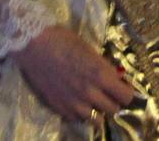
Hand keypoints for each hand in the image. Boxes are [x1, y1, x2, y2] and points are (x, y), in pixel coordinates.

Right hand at [11, 26, 134, 123]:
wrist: (32, 44)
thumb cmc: (61, 39)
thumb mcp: (88, 49)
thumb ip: (103, 66)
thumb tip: (114, 77)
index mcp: (101, 75)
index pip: (126, 96)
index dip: (126, 92)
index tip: (122, 87)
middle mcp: (90, 93)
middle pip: (113, 109)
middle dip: (113, 101)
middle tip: (108, 92)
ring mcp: (74, 103)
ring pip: (96, 119)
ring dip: (96, 110)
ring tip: (91, 99)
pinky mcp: (59, 107)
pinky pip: (76, 118)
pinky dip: (79, 112)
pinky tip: (76, 101)